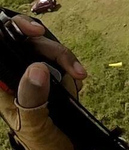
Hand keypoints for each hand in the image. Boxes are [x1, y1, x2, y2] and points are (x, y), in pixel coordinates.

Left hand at [0, 14, 86, 149]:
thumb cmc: (41, 145)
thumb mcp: (34, 126)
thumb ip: (32, 99)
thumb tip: (38, 68)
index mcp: (1, 87)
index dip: (14, 30)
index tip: (36, 33)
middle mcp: (15, 76)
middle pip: (27, 43)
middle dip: (52, 50)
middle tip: (74, 70)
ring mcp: (34, 74)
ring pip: (47, 49)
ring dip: (66, 58)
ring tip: (79, 78)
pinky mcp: (52, 75)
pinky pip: (61, 59)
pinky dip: (72, 66)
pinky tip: (79, 81)